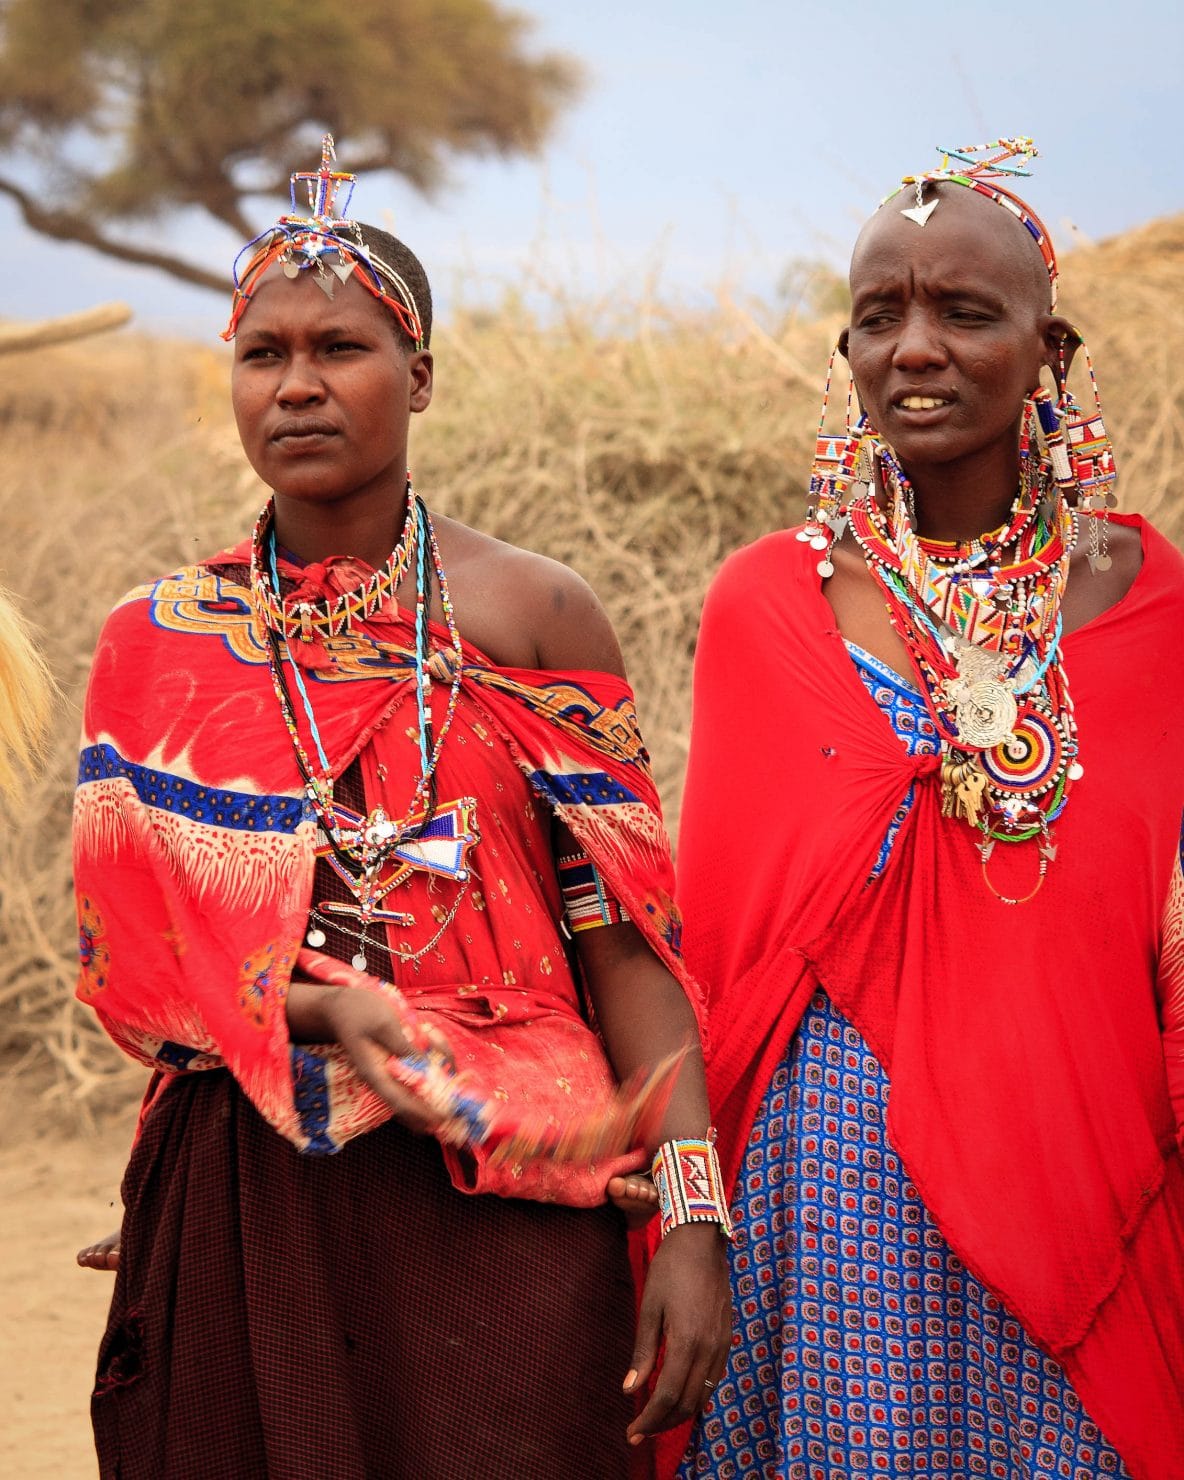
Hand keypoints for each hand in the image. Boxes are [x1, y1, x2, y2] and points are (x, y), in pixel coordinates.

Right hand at [287, 981, 452, 1134]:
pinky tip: (431, 1036)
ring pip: (417, 1087)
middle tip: (449, 1061)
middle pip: (412, 1100)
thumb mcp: (383, 1024)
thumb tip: (426, 1069)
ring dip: (436, 1071)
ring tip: (433, 1034)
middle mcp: (383, 1080)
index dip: (422, 1113)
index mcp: (375, 1075)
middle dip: (437, 1090)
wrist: (340, 1006)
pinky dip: (431, 1061)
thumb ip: (404, 1047)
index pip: (400, 1103)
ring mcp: (389, 1073)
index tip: (442, 1118)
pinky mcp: (395, 1064)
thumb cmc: (358, 1012)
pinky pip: (417, 1072)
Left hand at [622, 1222, 731, 1444]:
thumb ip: (643, 1352)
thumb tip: (629, 1390)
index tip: (631, 1431)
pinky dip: (694, 1394)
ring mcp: (722, 1344)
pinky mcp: (727, 1339)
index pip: (667, 1396)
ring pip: (702, 1395)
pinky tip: (677, 1392)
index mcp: (687, 1340)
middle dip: (662, 1422)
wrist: (702, 1241)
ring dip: (679, 1412)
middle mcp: (709, 1348)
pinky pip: (712, 1379)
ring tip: (656, 1416)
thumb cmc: (670, 1269)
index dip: (649, 1419)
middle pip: (687, 1403)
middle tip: (640, 1428)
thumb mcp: (649, 1307)